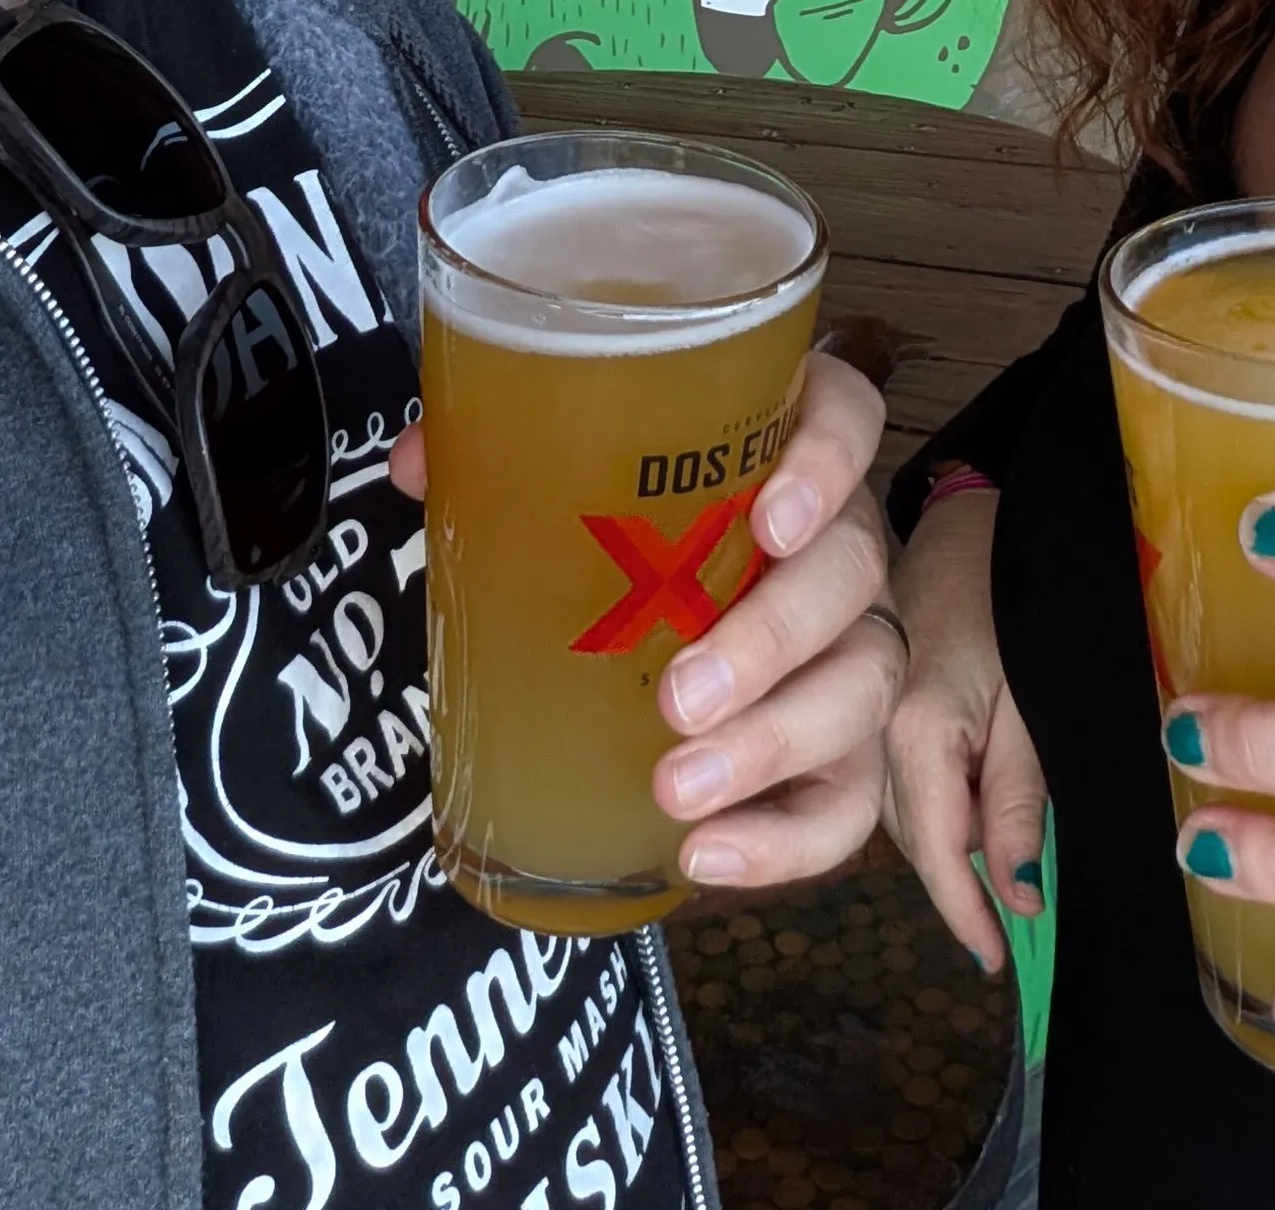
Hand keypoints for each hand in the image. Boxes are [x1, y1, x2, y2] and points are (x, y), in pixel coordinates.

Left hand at [389, 351, 900, 891]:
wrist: (650, 603)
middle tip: (679, 698)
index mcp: (783, 447)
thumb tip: (414, 466)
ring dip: (775, 744)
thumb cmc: (621, 523)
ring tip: (678, 790)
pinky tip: (708, 856)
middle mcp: (837, 537)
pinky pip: (846, 798)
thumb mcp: (562, 471)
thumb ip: (501, 450)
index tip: (768, 521)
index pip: (847, 419)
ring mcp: (851, 640)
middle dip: (771, 640)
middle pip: (851, 572)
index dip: (826, 463)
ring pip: (860, 685)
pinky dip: (786, 838)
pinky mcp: (843, 742)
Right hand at [880, 485, 1048, 975]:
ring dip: (929, 845)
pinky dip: (915, 800)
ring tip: (984, 881)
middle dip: (951, 889)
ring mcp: (862, 715)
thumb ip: (1018, 793)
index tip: (1001, 965)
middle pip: (907, 839)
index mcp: (919, 732)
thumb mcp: (1034, 698)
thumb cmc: (1016, 597)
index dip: (969, 916)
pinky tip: (945, 806)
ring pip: (893, 810)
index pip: (939, 854)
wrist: (970, 512)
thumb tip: (1017, 895)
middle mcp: (874, 733)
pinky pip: (886, 772)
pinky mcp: (863, 699)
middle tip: (1000, 935)